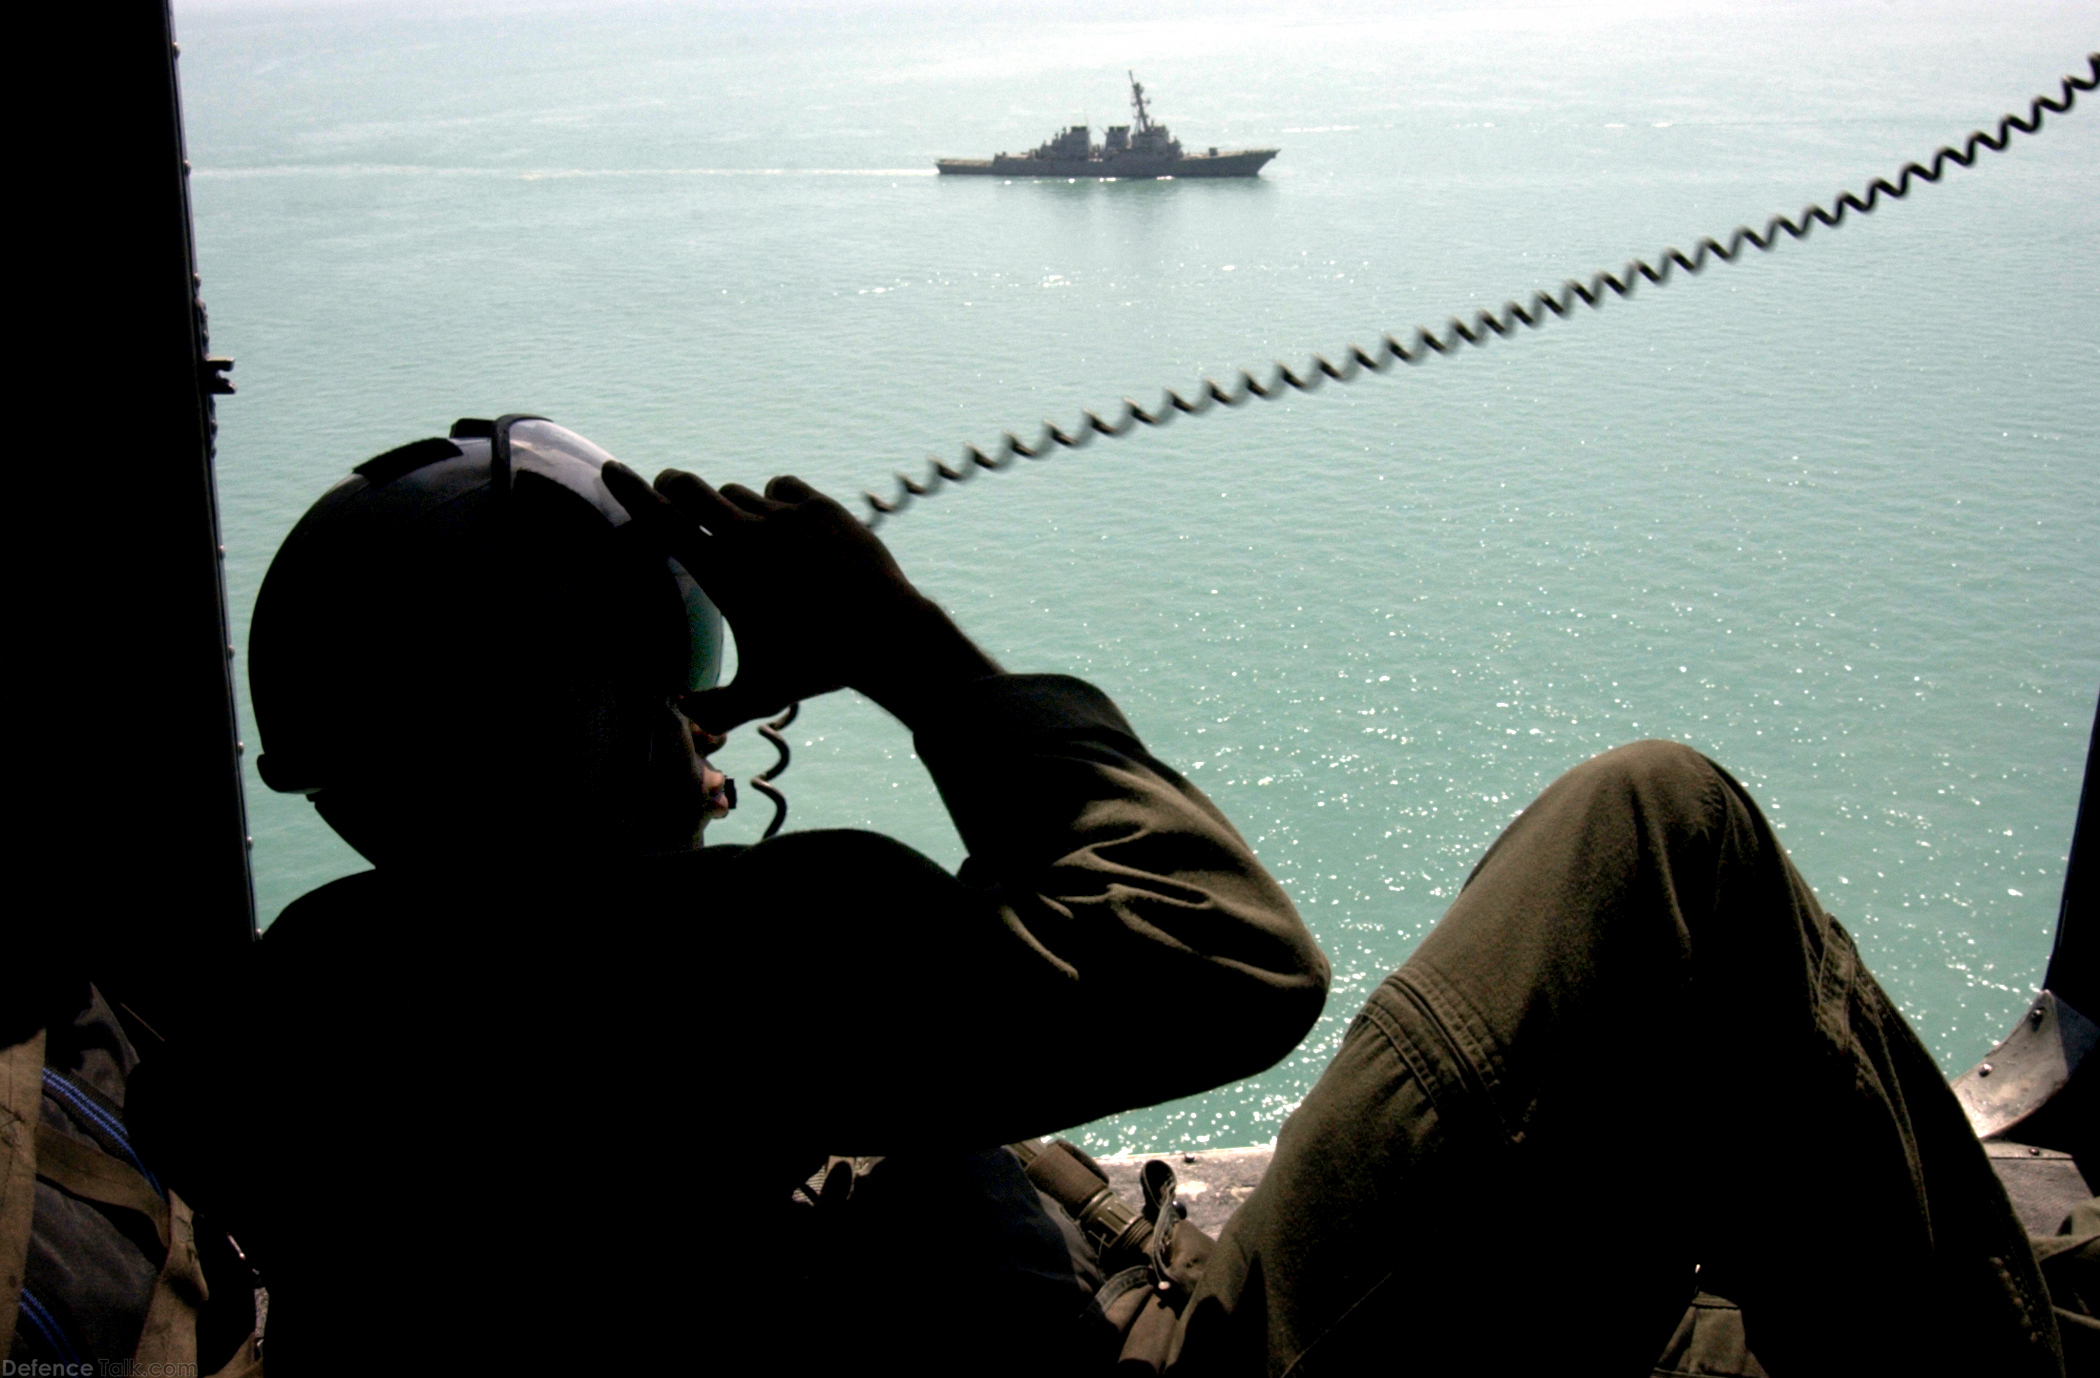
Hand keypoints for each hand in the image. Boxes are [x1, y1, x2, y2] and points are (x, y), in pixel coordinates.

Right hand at [602, 463, 999, 731]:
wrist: (885, 635)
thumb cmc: (818, 667)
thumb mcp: (762, 694)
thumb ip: (714, 709)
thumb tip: (677, 708)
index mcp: (721, 571)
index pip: (661, 521)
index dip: (630, 493)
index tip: (611, 470)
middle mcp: (745, 535)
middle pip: (689, 488)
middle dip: (671, 486)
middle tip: (665, 488)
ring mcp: (784, 517)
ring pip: (736, 493)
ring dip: (727, 506)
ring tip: (738, 529)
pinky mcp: (820, 507)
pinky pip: (779, 487)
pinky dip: (772, 499)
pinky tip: (780, 517)